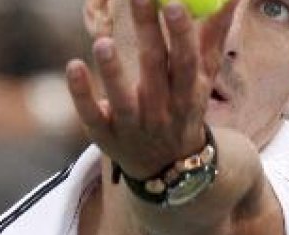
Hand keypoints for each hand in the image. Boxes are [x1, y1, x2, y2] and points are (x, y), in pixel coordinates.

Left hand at [66, 0, 235, 178]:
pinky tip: (74, 67)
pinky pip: (93, 115)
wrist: (168, 165)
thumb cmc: (183, 108)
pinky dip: (82, 94)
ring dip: (113, 71)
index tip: (172, 3)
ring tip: (103, 43)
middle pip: (154, 70)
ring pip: (123, 99)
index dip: (181, 33)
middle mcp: (162, 110)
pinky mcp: (106, 134)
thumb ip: (214, 36)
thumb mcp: (203, 78)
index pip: (187, 61)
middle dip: (147, 34)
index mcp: (188, 93)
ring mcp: (133, 125)